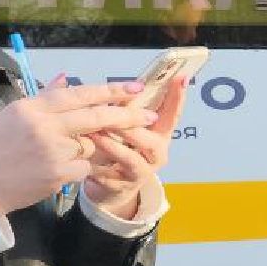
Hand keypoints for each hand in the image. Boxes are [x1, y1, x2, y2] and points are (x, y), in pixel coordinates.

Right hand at [0, 82, 156, 214]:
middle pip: (95, 116)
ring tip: (78, 152)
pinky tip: (65, 171)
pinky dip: (82, 169)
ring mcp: (52, 150)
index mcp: (31, 108)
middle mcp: (43, 126)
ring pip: (91, 144)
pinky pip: (85, 168)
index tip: (134, 87)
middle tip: (147, 114)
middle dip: (126, 114)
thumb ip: (42, 98)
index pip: (77, 93)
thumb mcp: (10, 116)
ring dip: (92, 148)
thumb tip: (66, 78)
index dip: (109, 90)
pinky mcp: (58, 173)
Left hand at [82, 76, 187, 217]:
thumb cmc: (120, 149)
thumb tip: (123, 84)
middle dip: (131, 126)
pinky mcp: (124, 186)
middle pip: (152, 140)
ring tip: (95, 134)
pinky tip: (86, 160)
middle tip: (113, 113)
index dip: (177, 97)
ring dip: (112, 146)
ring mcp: (142, 171)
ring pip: (131, 158)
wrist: (113, 186)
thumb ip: (125, 109)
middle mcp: (156, 153)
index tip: (181, 78)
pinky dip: (98, 168)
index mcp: (160, 135)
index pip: (173, 114)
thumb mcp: (125, 128)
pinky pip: (112, 177)